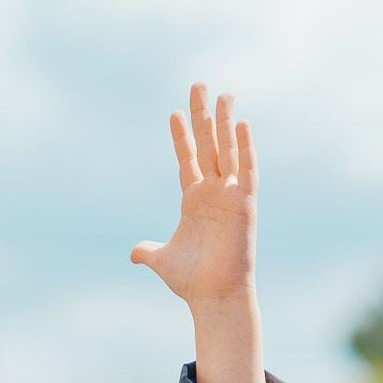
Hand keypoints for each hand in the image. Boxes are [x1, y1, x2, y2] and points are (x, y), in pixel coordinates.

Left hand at [131, 83, 265, 382]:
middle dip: (203, 115)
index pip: (188, 159)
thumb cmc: (193, 281)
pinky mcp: (245, 205)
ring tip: (223, 94)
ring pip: (228, 151)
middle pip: (208, 145)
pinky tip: (242, 124)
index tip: (174, 113)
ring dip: (225, 122)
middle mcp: (215, 193)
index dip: (181, 137)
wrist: (213, 297)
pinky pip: (247, 171)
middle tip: (198, 84)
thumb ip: (148, 251)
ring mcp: (231, 196)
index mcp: (195, 201)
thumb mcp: (162, 260)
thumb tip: (134, 252)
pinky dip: (246, 148)